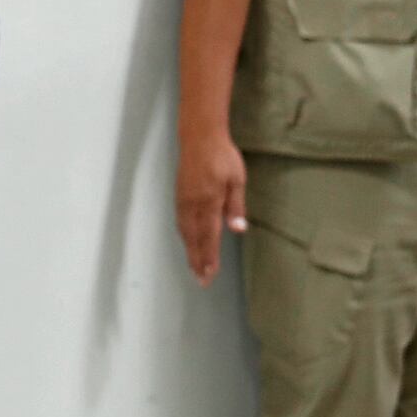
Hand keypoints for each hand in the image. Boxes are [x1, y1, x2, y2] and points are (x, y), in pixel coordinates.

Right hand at [175, 133, 247, 285]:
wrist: (199, 136)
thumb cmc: (222, 155)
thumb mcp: (237, 179)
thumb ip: (235, 205)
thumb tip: (237, 229)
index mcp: (209, 201)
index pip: (209, 235)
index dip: (209, 256)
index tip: (209, 274)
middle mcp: (193, 203)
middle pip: (194, 238)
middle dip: (197, 260)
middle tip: (200, 280)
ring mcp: (183, 199)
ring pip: (185, 231)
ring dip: (189, 250)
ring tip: (194, 266)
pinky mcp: (179, 194)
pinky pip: (180, 221)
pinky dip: (184, 236)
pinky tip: (187, 241)